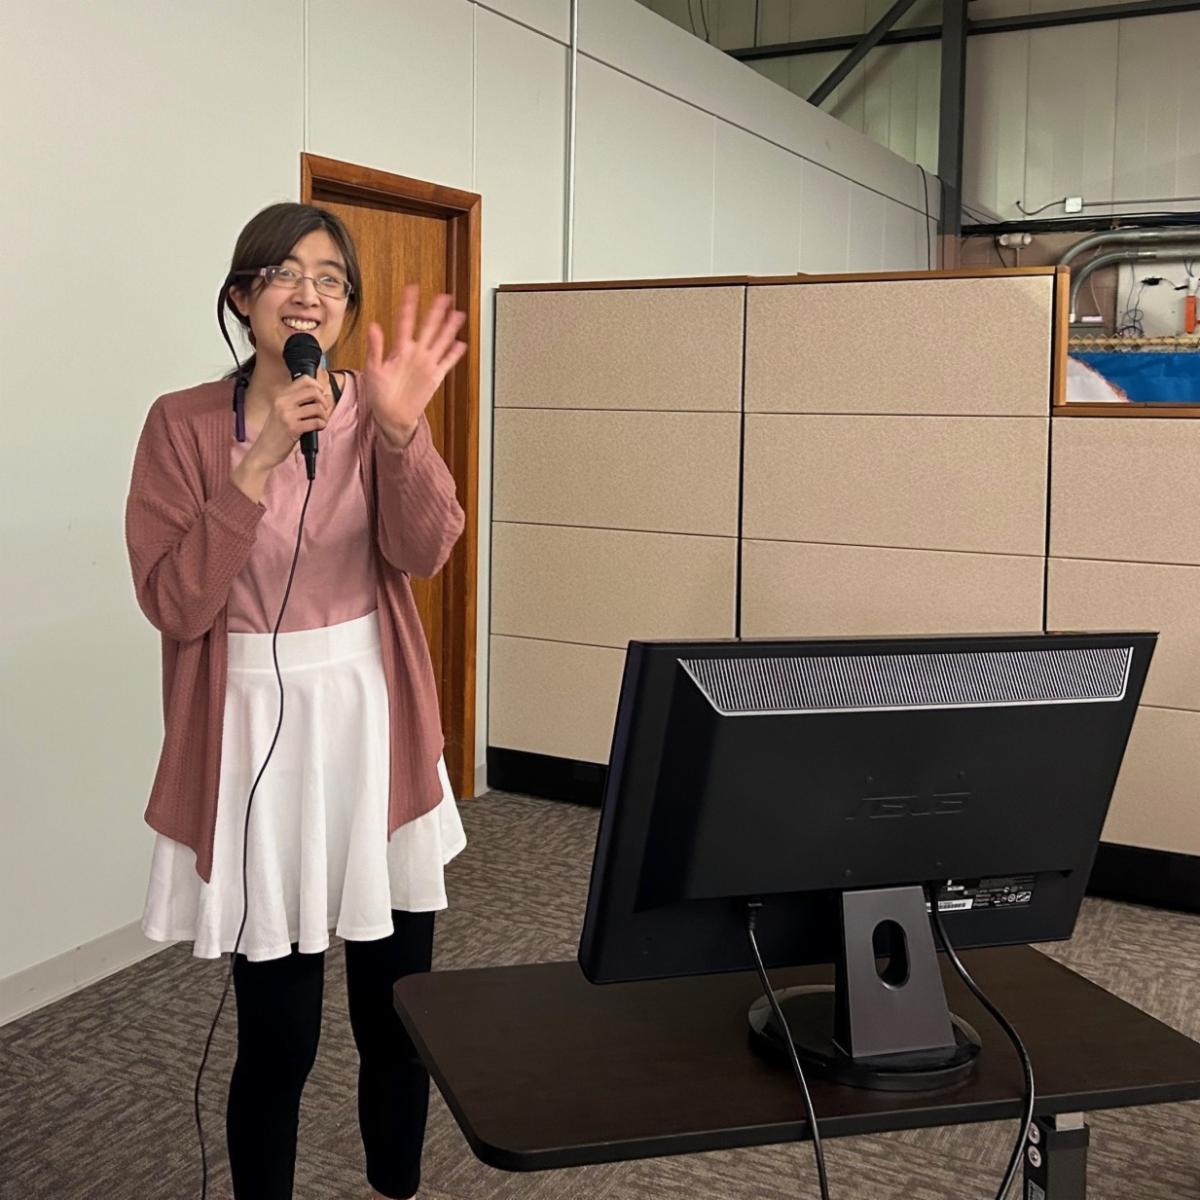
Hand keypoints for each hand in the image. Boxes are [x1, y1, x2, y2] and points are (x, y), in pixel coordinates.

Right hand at [246, 376, 332, 470]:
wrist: (263, 450)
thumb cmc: (276, 433)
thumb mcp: (283, 412)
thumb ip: (301, 402)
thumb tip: (326, 395)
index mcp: (280, 395)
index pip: (304, 380)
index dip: (317, 385)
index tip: (321, 394)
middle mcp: (283, 402)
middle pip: (313, 391)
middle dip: (324, 401)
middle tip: (323, 410)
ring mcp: (287, 414)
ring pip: (317, 407)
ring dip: (324, 415)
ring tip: (321, 421)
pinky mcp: (293, 428)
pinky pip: (316, 422)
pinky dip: (322, 425)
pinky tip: (318, 428)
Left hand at [363, 284, 467, 446]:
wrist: (391, 416)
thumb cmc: (378, 394)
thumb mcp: (373, 369)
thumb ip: (375, 347)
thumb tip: (373, 326)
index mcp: (399, 350)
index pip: (405, 322)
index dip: (409, 305)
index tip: (413, 289)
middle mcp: (415, 354)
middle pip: (428, 327)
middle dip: (436, 312)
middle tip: (444, 297)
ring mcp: (426, 364)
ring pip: (441, 341)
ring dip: (449, 328)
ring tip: (457, 314)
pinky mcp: (434, 377)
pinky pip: (446, 363)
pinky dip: (454, 354)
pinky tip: (461, 344)